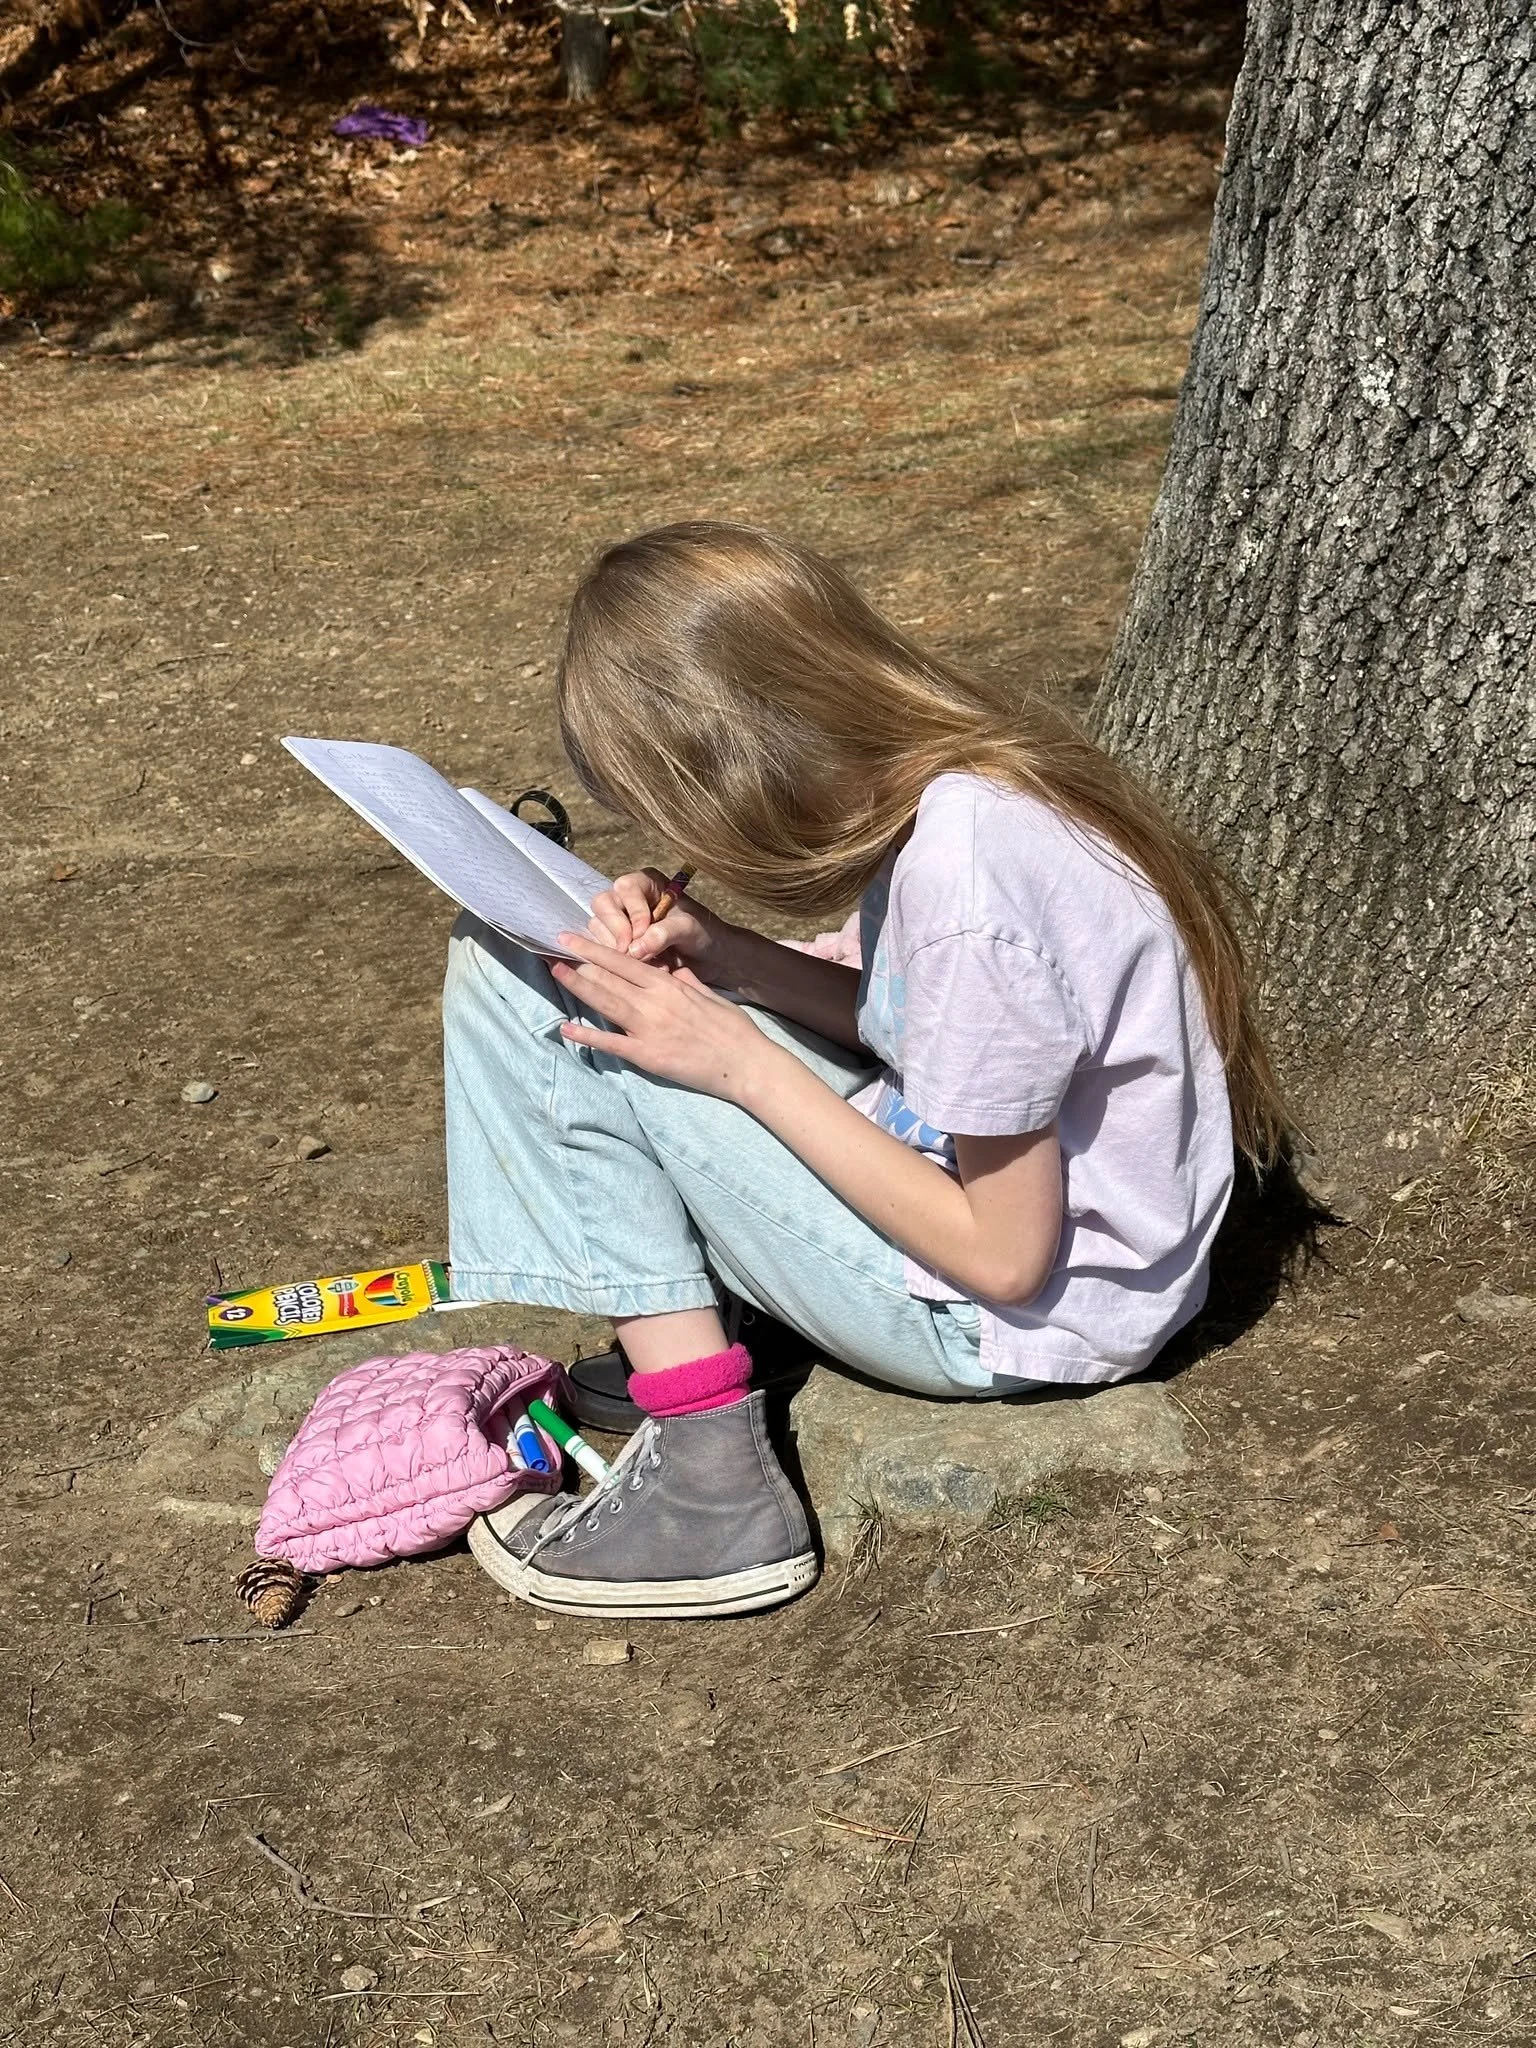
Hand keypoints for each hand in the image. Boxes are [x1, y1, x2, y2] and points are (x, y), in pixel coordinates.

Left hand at [552, 932, 776, 1101]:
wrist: (747, 1064)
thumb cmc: (734, 1030)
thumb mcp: (709, 996)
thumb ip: (687, 982)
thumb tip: (673, 970)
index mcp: (669, 985)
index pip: (624, 961)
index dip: (596, 949)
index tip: (575, 938)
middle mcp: (654, 1003)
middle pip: (609, 978)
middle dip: (579, 962)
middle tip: (553, 949)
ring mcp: (649, 1029)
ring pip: (606, 1003)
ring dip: (578, 987)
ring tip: (555, 973)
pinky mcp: (648, 1056)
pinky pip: (612, 1044)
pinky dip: (588, 1036)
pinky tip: (566, 1028)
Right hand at [585, 869, 736, 981]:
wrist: (709, 958)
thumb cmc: (702, 934)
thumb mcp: (689, 929)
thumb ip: (664, 933)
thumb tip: (635, 949)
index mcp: (647, 883)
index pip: (626, 888)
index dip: (632, 911)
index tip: (644, 934)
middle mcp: (628, 898)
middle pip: (603, 904)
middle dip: (617, 931)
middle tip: (633, 953)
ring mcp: (619, 921)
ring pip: (598, 929)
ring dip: (619, 950)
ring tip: (649, 963)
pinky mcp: (615, 943)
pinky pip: (602, 949)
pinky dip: (619, 962)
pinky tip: (642, 969)